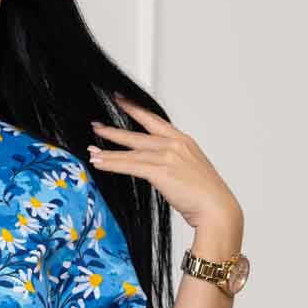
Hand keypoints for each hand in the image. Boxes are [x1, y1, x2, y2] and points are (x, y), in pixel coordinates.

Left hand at [88, 93, 242, 236]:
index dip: (135, 109)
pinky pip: (130, 165)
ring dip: (108, 151)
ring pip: (130, 151)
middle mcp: (174, 144)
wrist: (216, 207)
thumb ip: (174, 163)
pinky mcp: (161, 171)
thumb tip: (159, 167)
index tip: (120, 100)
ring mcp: (167, 156)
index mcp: (183, 141)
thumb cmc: (206, 194)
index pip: (154, 120)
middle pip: (137, 134)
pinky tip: (99, 163)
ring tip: (92, 150)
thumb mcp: (190, 170)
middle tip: (96, 125)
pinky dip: (112, 164)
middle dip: (113, 130)